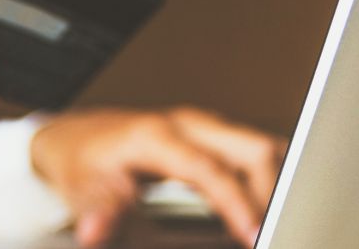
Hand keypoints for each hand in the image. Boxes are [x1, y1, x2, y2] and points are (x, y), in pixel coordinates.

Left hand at [30, 107, 285, 247]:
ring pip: (263, 146)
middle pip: (253, 149)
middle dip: (273, 192)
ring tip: (281, 223)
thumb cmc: (83, 162)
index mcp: (157, 136)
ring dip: (280, 184)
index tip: (253, 234)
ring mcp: (205, 126)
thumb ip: (98, 212)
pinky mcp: (214, 135)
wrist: (77, 137)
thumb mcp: (83, 189)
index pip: (210, 169)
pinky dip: (272, 178)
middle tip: (278, 232)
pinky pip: (257, 152)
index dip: (236, 203)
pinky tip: (273, 206)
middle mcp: (188, 124)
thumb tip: (95, 232)